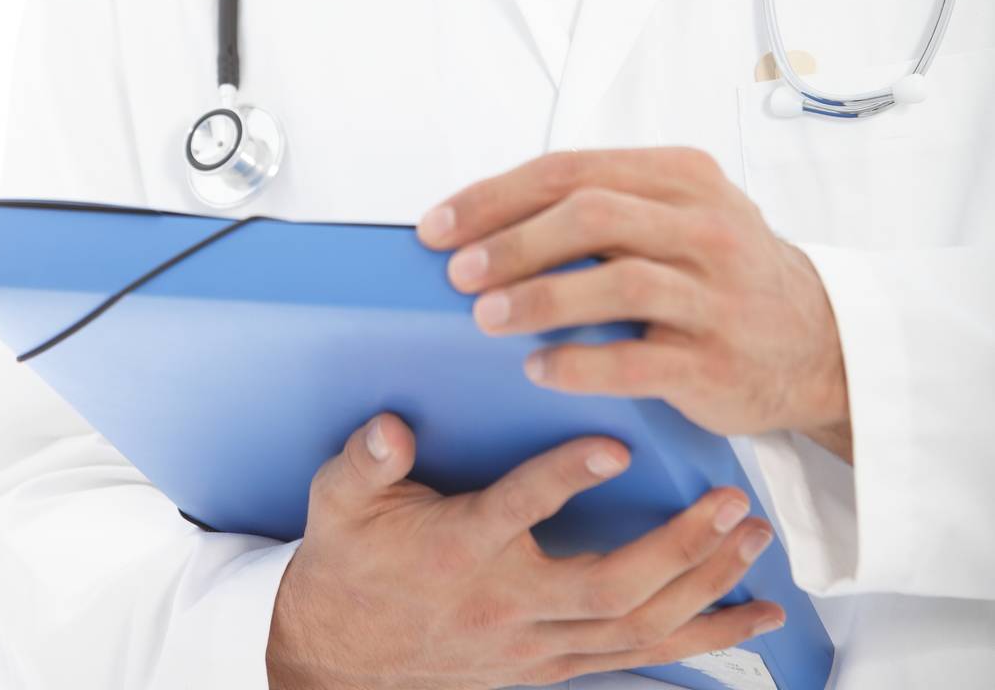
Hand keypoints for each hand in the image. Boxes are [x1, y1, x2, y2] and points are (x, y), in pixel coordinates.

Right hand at [266, 411, 784, 689]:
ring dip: (705, 588)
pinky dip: (703, 639)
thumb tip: (390, 428)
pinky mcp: (554, 664)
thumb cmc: (349, 563)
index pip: (517, 512)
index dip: (566, 479)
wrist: (337, 657)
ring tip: (755, 542)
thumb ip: (366, 459)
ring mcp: (537, 645)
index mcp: (460, 550)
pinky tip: (752, 617)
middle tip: (732, 500)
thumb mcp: (340, 500)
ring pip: (637, 630)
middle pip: (610, 589)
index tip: (616, 446)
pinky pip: (640, 658)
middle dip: (681, 547)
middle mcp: (508, 605)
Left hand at [417, 146, 851, 454]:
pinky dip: (580, 363)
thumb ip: (604, 202)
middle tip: (458, 273)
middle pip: (591, 214)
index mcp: (682, 175)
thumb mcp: (679, 213)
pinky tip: (539, 368)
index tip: (438, 226)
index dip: (495, 196)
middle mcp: (705, 225)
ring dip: (539, 297)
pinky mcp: (719, 361)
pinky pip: (639, 360)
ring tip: (485, 318)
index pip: (571, 170)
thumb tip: (485, 217)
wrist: (817, 342)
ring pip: (616, 281)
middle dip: (511, 242)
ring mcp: (717, 294)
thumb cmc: (721, 272)